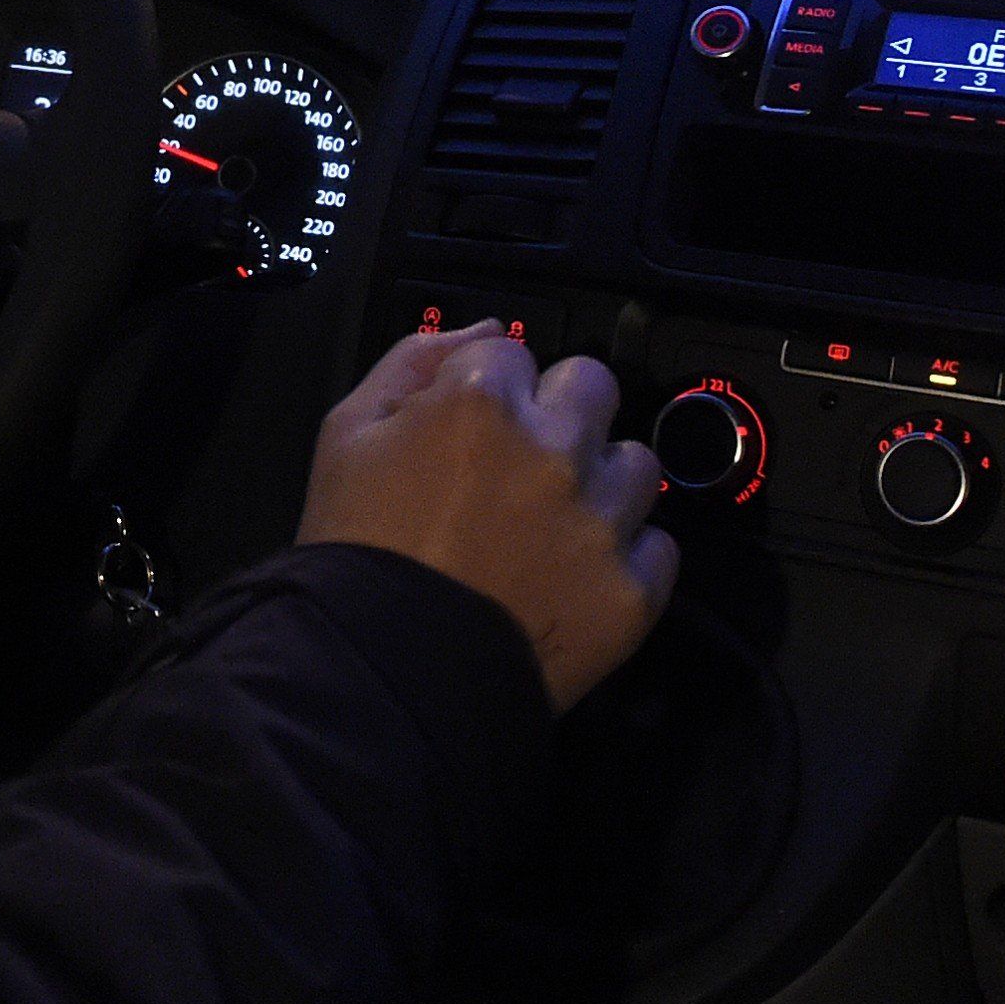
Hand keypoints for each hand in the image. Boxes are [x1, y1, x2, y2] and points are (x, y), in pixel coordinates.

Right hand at [297, 323, 675, 710]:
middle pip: (595, 387)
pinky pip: (659, 547)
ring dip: (602, 482)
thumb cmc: (355, 548)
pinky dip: (625, 557)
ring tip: (557, 523)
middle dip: (563, 411)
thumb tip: (483, 331)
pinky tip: (577, 575)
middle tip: (527, 461)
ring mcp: (600, 521)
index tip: (473, 426)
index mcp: (480, 400)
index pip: (511, 349)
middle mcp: (555, 447)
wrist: (383, 672)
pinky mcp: (631, 590)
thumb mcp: (344, 433)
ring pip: (638, 465)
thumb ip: (411, 362)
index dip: (488, 386)